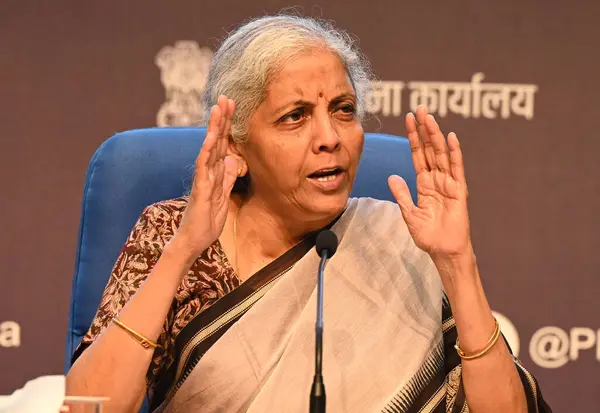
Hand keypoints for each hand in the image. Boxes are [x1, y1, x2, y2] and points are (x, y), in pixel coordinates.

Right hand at [174, 95, 237, 257]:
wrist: (193, 241)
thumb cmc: (206, 222)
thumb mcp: (222, 197)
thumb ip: (226, 178)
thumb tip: (233, 159)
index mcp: (214, 173)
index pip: (221, 145)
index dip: (227, 126)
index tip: (231, 106)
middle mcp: (207, 172)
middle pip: (215, 141)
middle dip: (221, 119)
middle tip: (225, 97)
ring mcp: (202, 179)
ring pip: (208, 149)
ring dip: (214, 129)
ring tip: (217, 109)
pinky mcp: (200, 190)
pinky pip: (203, 168)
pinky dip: (206, 152)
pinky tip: (210, 138)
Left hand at [388, 105, 470, 259]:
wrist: (443, 251)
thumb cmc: (428, 235)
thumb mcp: (409, 213)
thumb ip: (402, 194)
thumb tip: (392, 176)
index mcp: (424, 183)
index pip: (418, 155)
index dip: (413, 137)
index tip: (408, 118)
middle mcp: (437, 180)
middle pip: (430, 149)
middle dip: (424, 129)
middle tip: (420, 108)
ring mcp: (449, 184)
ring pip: (442, 154)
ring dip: (436, 136)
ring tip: (430, 117)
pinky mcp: (459, 192)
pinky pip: (457, 169)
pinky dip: (455, 154)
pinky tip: (451, 138)